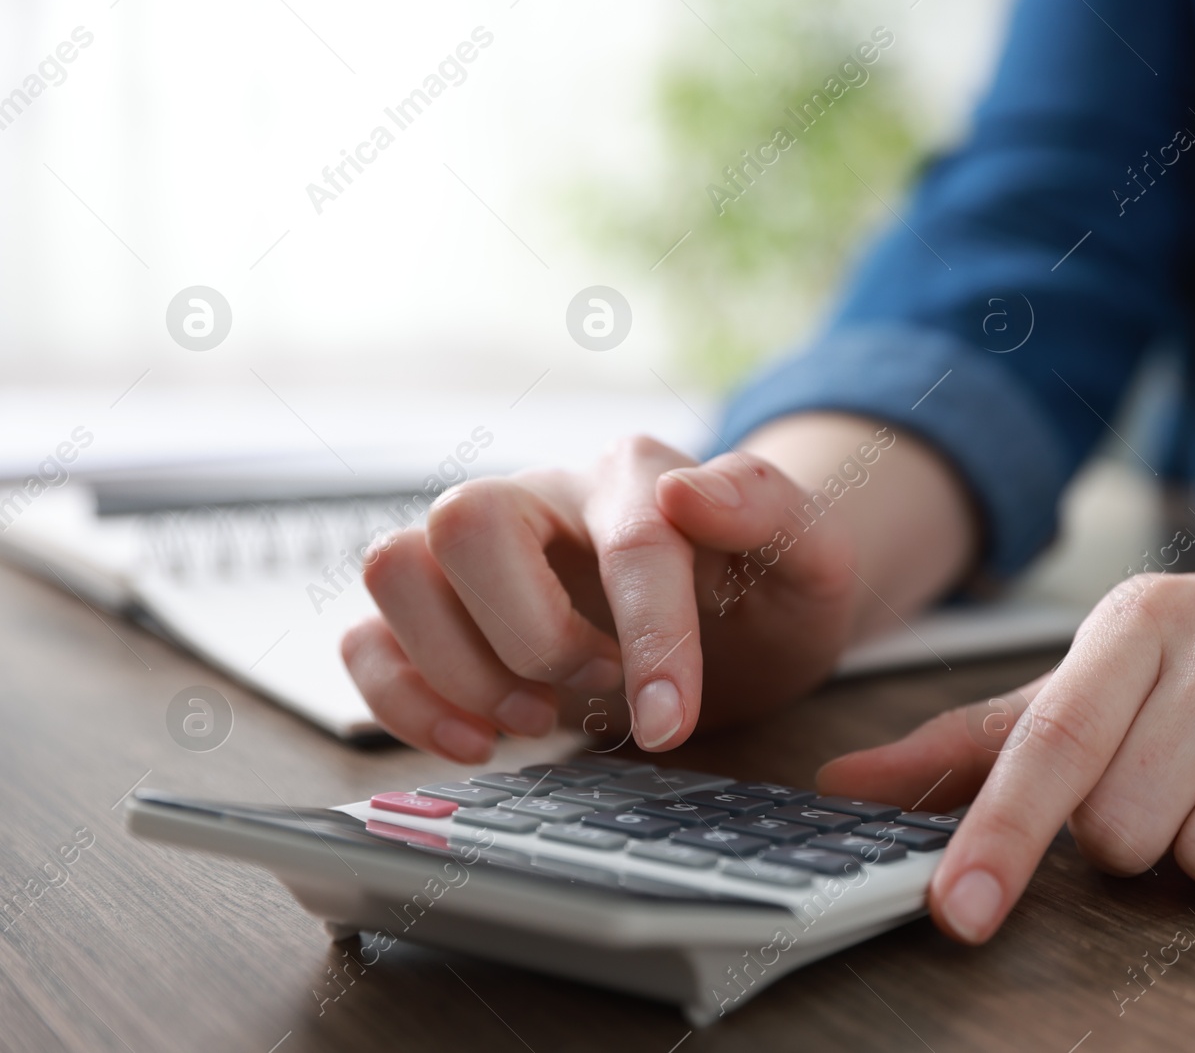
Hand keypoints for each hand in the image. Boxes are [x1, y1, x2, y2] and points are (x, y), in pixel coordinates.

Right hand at [341, 434, 859, 761]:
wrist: (735, 623)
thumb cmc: (763, 591)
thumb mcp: (809, 557)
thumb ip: (769, 508)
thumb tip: (690, 490)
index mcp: (634, 475)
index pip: (629, 538)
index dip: (650, 637)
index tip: (669, 726)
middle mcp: (538, 497)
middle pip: (465, 521)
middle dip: (533, 636)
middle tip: (597, 688)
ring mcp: (476, 554)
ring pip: (393, 568)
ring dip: (459, 666)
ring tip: (539, 715)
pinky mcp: (439, 614)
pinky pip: (364, 638)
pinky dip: (400, 700)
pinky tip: (477, 740)